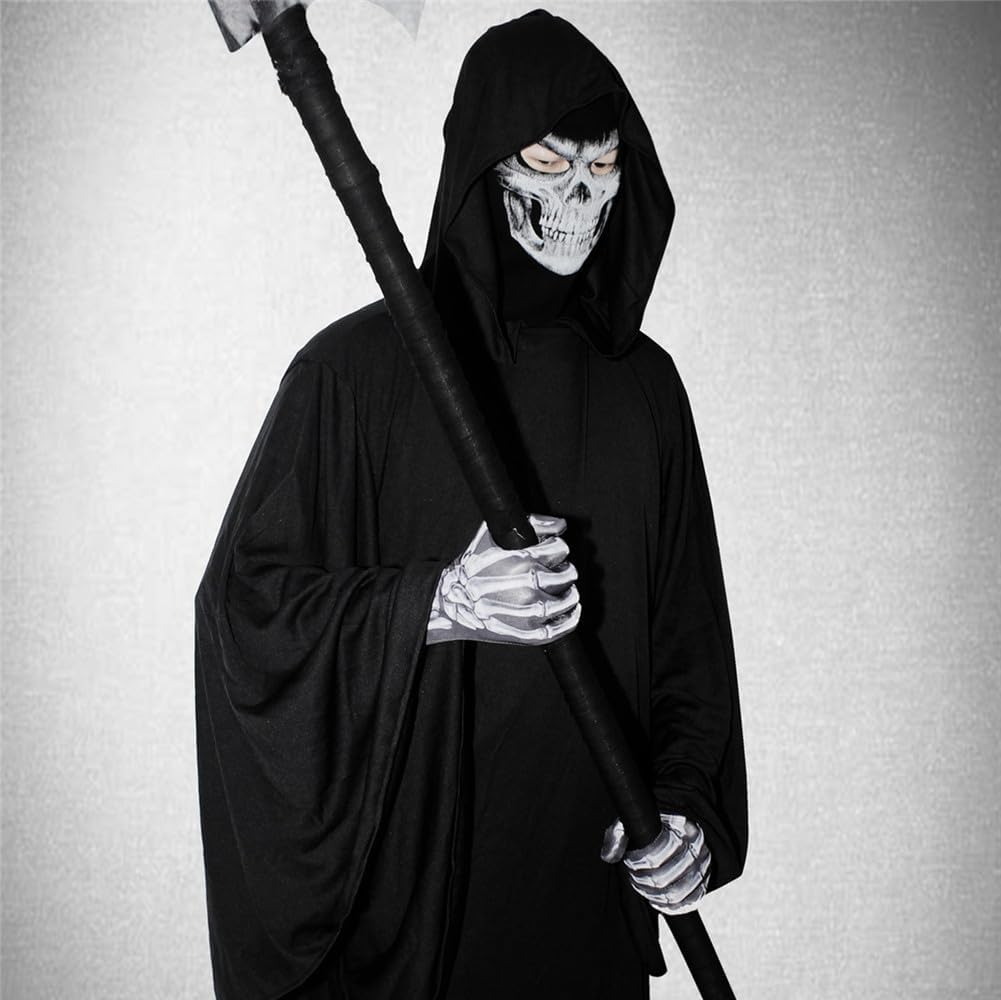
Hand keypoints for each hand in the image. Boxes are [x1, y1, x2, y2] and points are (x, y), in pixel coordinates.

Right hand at [426, 514, 579, 645]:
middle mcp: (530, 586)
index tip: (550, 551)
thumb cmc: (470, 568)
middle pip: (569, 572)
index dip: (556, 547)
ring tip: (557, 589)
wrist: (451, 604)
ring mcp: (533, 612)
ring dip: (568, 591)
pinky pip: (566, 625)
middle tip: (552, 570)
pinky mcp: (533, 634)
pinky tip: (566, 609)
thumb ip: (529, 523)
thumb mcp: (491, 536)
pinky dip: (571, 616)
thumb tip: (560, 524)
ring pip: (571, 597)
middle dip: (562, 568)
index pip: (561, 548)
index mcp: (522, 560)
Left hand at [600, 813, 710, 914]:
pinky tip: (656, 901)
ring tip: (642, 888)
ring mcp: (703, 865)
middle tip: (634, 877)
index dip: (639, 862)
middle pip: (664, 876)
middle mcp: (696, 845)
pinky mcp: (704, 881)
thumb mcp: (630, 822)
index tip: (629, 862)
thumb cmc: (649, 827)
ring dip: (654, 895)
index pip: (657, 852)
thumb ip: (617, 835)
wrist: (671, 832)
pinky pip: (690, 901)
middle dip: (644, 881)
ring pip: (676, 892)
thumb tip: (608, 856)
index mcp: (680, 825)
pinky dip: (671, 907)